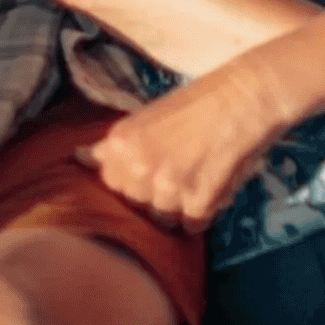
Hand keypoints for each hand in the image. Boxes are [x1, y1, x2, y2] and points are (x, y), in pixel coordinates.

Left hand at [77, 60, 291, 231]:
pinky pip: (191, 225)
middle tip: (177, 169)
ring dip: (178, 204)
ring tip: (197, 175)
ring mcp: (168, 188)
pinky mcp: (198, 203)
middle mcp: (138, 167)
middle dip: (152, 193)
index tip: (147, 168)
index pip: (109, 181)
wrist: (243, 99)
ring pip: (163, 216)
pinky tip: (212, 185)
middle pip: (135, 202)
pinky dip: (202, 211)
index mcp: (121, 141)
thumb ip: (118, 144)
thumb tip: (82, 156)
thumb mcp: (147, 116)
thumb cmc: (198, 101)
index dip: (130, 177)